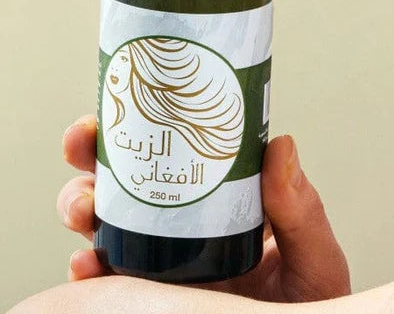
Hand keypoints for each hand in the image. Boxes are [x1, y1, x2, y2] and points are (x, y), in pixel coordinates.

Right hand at [57, 116, 350, 302]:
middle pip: (131, 177)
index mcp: (223, 200)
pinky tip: (85, 265)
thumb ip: (300, 210)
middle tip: (82, 142)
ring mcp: (161, 263)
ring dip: (80, 203)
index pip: (183, 149)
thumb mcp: (313, 257)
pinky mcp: (142, 300)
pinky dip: (84, 269)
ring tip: (82, 207)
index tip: (125, 101)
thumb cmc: (306, 303)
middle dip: (96, 153)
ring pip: (106, 221)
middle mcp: (185, 225)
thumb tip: (281, 144)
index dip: (150, 121)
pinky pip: (104, 280)